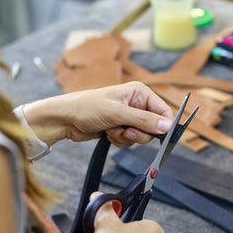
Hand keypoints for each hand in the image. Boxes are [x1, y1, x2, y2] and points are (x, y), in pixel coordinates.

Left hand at [22, 82, 172, 147]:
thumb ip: (144, 120)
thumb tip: (167, 126)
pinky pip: (130, 140)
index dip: (163, 126)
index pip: (163, 111)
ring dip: (126, 137)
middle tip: (125, 130)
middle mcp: (137, 103)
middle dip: (138, 132)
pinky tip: (107, 133)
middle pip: (153, 126)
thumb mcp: (117, 113)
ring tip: (111, 129)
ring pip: (141, 136)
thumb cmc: (87, 107)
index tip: (160, 139)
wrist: (65, 119)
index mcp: (140, 92)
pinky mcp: (121, 127)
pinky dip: (119, 140)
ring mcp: (129, 116)